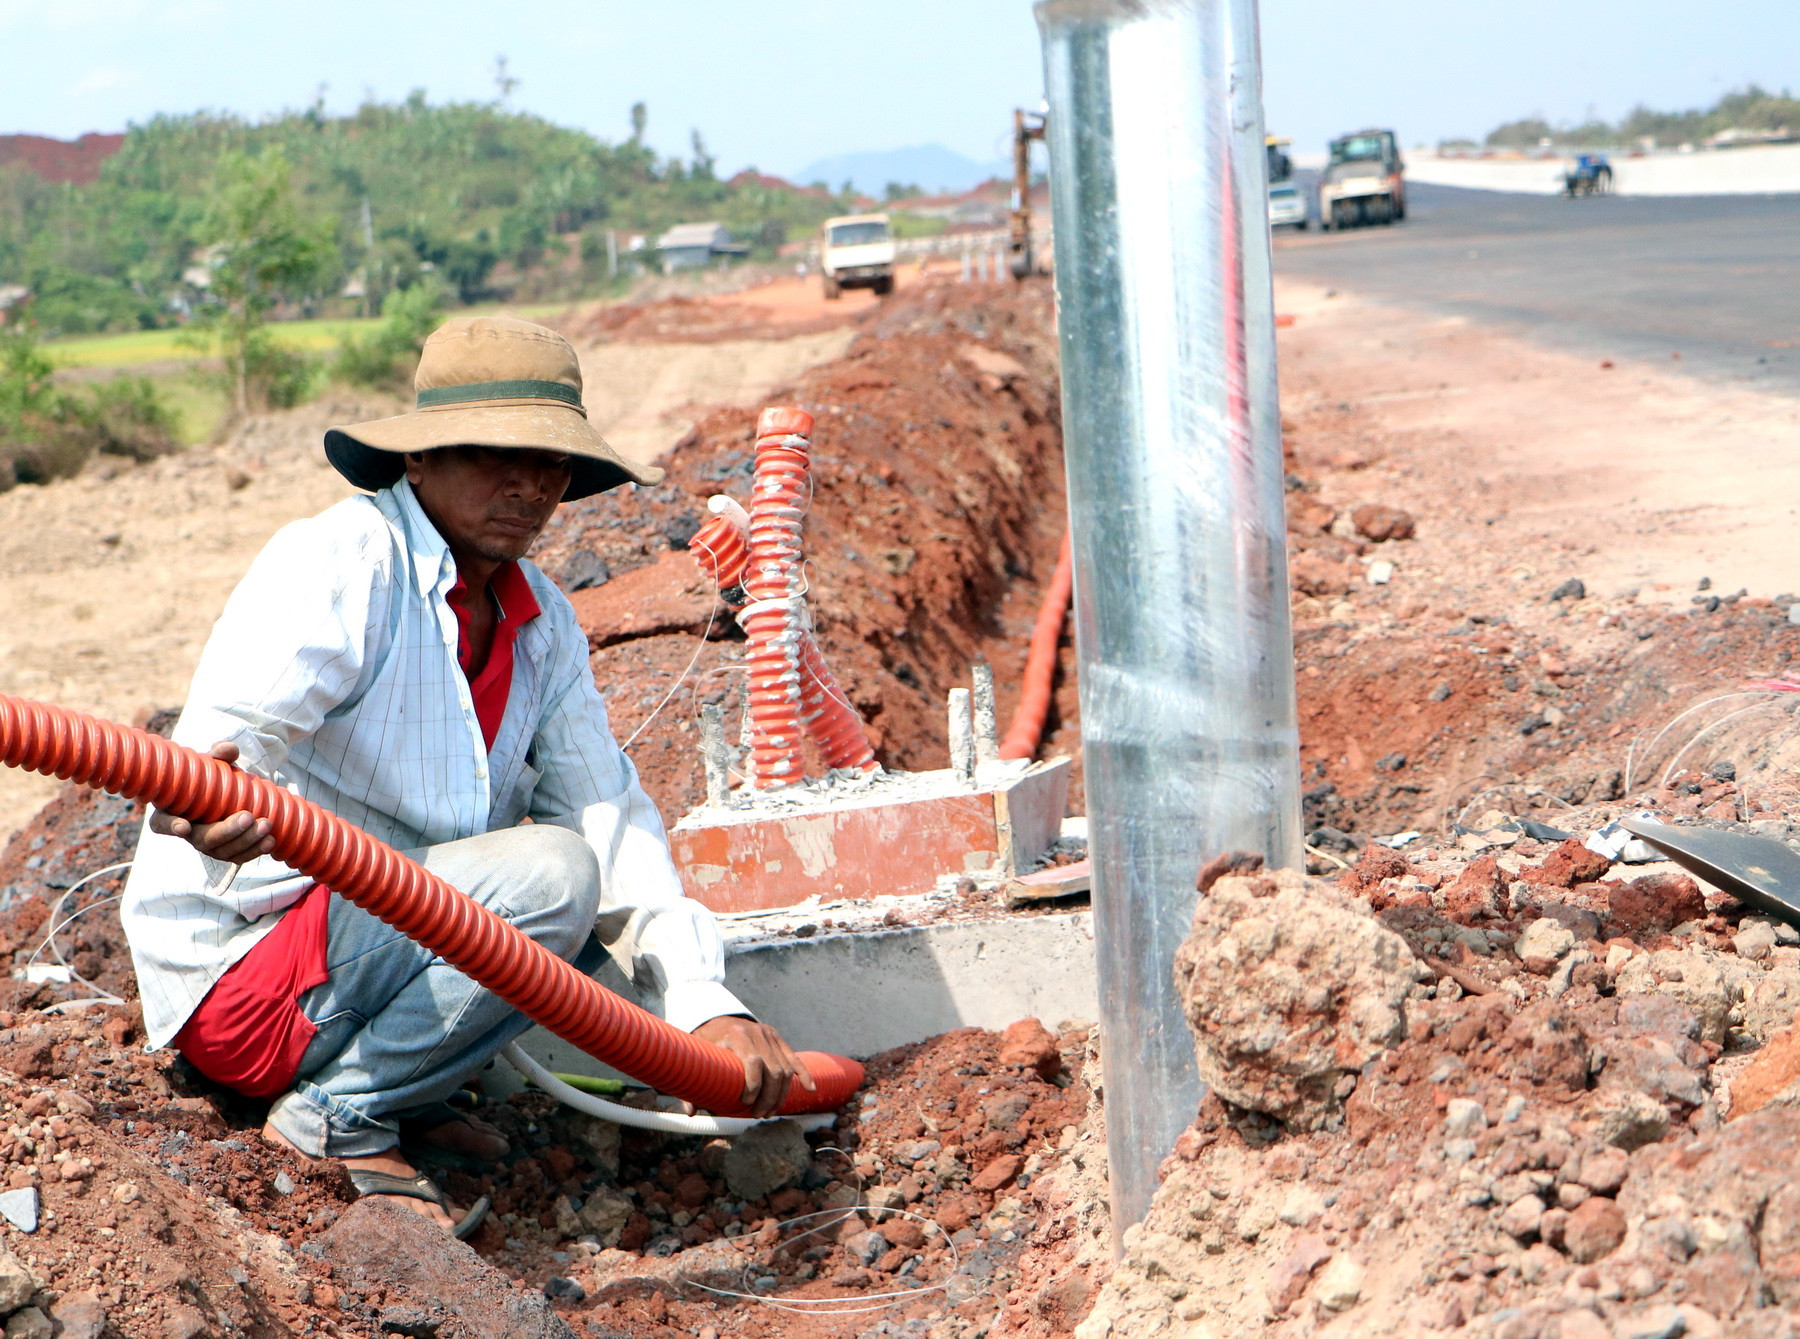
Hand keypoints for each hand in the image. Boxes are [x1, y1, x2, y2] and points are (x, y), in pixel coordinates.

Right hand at [148, 742, 274, 863]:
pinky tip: (270, 841)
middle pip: (202, 840)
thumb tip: (228, 749)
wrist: (230, 790)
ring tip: (266, 825)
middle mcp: (188, 832)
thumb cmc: (214, 776)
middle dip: (227, 831)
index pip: (161, 823)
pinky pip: (238, 857)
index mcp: (173, 810)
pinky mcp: (225, 851)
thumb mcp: (215, 763)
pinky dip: (254, 851)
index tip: (184, 826)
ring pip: (222, 851)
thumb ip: (219, 754)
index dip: (170, 826)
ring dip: (246, 841)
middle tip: (248, 817)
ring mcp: (207, 845)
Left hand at [693, 1016, 815, 1118]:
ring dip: (780, 1094)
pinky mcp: (777, 1037)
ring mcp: (769, 1034)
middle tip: (757, 1115)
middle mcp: (756, 1032)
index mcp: (736, 1034)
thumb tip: (690, 1113)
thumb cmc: (705, 1042)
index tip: (745, 1102)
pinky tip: (810, 1089)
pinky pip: (794, 1058)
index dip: (753, 1085)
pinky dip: (803, 1074)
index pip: (753, 1060)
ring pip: (785, 1068)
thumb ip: (692, 1084)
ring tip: (768, 1112)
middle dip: (768, 1097)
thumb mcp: (697, 1058)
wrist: (715, 1017)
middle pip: (772, 1069)